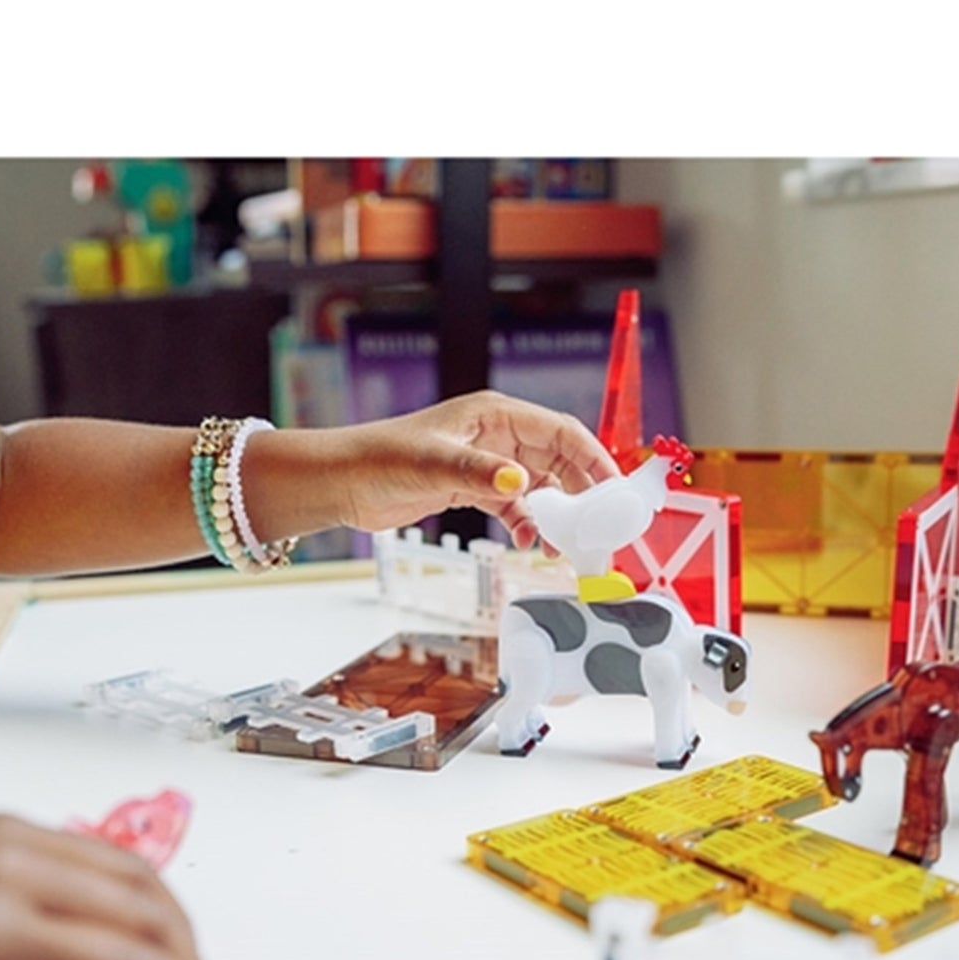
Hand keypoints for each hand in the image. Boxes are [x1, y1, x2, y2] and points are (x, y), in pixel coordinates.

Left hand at [247, 392, 620, 550]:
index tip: (614, 489)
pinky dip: (528, 525)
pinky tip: (528, 545)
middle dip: (582, 492)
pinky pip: (517, 506)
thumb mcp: (434, 465)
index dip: (593, 458)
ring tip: (565, 545)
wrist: (344, 481)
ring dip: (557, 514)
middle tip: (599, 526)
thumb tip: (523, 484)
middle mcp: (498, 434)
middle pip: (559, 460)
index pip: (562, 431)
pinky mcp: (474, 487)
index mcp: (496, 414)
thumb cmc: (381, 459)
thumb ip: (481, 474)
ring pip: (541, 485)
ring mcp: (488, 461)